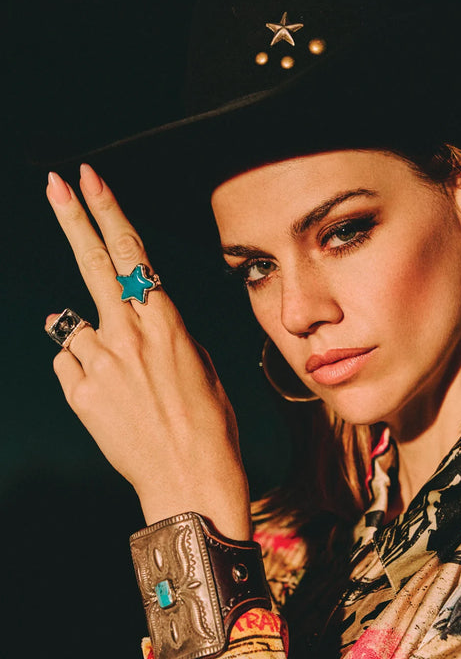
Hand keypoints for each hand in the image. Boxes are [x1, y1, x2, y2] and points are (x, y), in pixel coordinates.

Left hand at [45, 165, 250, 539]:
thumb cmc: (208, 426)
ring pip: (76, 328)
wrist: (191, 480)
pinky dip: (83, 374)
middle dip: (72, 217)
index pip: (131, 252)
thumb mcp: (202, 368)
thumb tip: (130, 320)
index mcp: (167, 323)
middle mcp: (129, 334)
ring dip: (92, 343)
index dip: (108, 210)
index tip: (89, 178)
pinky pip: (70, 366)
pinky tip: (111, 400)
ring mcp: (101, 363)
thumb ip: (164, 335)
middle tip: (54, 184)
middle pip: (92, 263)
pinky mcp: (80, 394)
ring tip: (124, 383)